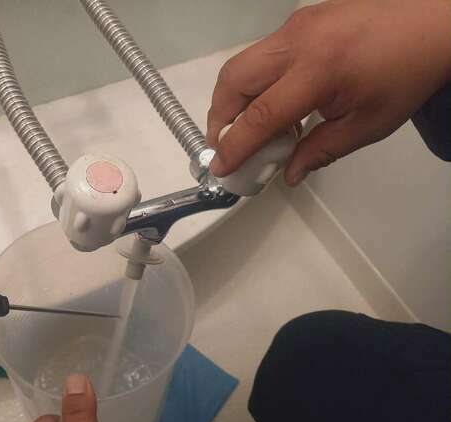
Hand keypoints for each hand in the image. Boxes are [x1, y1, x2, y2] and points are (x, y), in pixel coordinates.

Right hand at [207, 0, 450, 185]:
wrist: (434, 20)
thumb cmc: (406, 75)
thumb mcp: (368, 125)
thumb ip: (321, 151)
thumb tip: (288, 174)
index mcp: (319, 72)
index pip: (260, 116)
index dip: (235, 146)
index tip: (219, 167)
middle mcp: (298, 43)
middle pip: (234, 81)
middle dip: (219, 117)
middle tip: (224, 143)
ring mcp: (295, 27)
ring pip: (242, 63)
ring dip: (233, 98)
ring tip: (246, 125)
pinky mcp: (299, 20)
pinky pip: (263, 53)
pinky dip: (255, 81)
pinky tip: (275, 100)